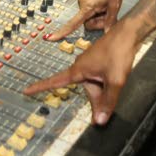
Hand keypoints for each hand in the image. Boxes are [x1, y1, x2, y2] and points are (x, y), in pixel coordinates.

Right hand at [24, 20, 142, 125]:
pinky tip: (117, 80)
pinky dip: (107, 85)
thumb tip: (99, 121)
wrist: (129, 33)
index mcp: (78, 70)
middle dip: (97, 101)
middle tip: (108, 110)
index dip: (40, 87)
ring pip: (95, 86)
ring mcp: (90, 64)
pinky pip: (99, 79)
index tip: (26, 90)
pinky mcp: (98, 62)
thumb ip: (108, 102)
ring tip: (118, 83)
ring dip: (105, 92)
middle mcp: (81, 66)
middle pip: (86, 91)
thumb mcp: (115, 81)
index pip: (55, 81)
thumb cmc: (118, 53)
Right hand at [46, 0, 125, 39]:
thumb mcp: (114, 6)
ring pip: (88, 14)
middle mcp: (81, 2)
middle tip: (108, 11)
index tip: (51, 38)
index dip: (62, 32)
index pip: (73, 23)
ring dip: (97, 13)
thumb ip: (110, 21)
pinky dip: (95, 6)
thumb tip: (108, 34)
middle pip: (86, 21)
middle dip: (97, 20)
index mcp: (88, 6)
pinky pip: (88, 6)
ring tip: (106, 3)